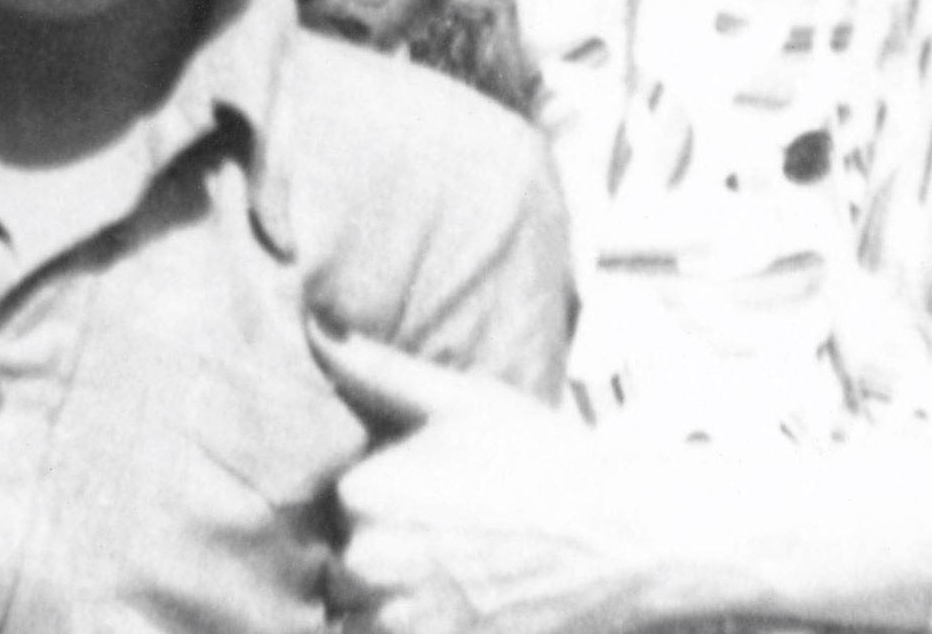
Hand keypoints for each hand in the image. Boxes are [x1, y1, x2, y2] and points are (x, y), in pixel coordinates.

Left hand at [309, 323, 709, 633]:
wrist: (613, 534)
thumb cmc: (538, 457)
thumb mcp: (463, 400)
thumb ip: (379, 371)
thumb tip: (317, 327)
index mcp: (362, 493)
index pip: (337, 503)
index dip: (384, 496)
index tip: (431, 491)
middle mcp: (363, 563)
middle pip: (344, 563)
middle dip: (383, 551)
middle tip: (449, 533)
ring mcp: (395, 621)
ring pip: (359, 615)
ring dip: (394, 598)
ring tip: (455, 572)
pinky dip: (416, 625)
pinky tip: (461, 600)